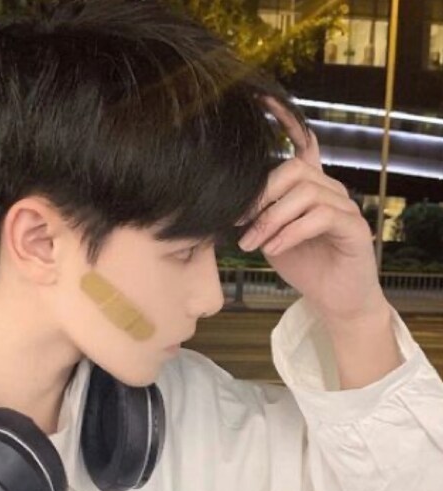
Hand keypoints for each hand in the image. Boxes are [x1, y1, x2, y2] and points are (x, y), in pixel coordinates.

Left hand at [237, 95, 386, 323]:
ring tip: (252, 244)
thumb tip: (227, 206)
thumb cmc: (301, 265)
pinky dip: (291, 232)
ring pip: (304, 194)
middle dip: (260, 197)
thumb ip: (257, 216)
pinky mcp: (354, 228)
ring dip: (271, 220)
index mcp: (308, 187)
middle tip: (239, 225)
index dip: (287, 119)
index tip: (261, 99)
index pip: (303, 144)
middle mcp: (329, 189)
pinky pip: (320, 217)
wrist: (332, 299)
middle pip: (293, 170)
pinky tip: (274, 248)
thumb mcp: (270, 236)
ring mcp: (345, 206)